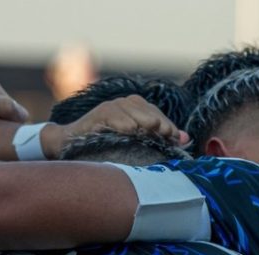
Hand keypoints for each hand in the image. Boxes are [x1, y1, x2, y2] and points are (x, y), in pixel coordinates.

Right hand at [62, 95, 188, 146]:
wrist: (72, 144)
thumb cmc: (107, 145)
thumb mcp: (136, 142)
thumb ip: (160, 137)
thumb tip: (186, 138)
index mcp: (136, 109)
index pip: (157, 114)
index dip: (167, 125)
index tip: (176, 137)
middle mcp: (124, 104)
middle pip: (146, 111)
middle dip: (159, 122)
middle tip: (168, 134)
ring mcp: (110, 107)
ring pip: (130, 111)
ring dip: (142, 120)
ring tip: (153, 129)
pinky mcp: (97, 114)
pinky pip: (111, 115)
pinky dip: (121, 122)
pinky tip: (130, 130)